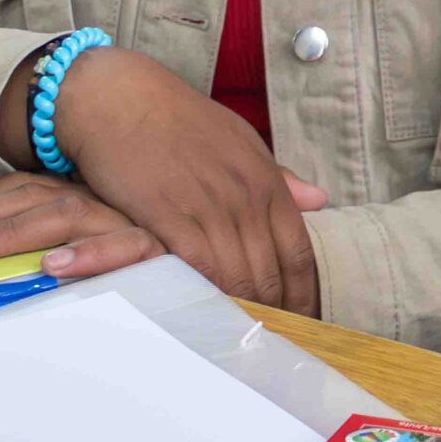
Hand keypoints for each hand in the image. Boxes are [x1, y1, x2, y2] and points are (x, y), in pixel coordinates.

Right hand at [0, 47, 330, 314]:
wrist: (120, 99)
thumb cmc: (179, 121)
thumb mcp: (240, 142)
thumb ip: (279, 178)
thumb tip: (320, 201)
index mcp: (266, 180)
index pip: (298, 251)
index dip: (303, 293)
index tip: (302, 321)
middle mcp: (244, 195)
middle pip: (271, 272)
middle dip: (275, 312)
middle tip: (271, 342)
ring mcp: (208, 206)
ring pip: (237, 276)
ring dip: (241, 311)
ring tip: (240, 339)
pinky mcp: (167, 216)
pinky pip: (196, 269)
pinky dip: (204, 296)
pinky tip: (205, 316)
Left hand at [0, 172, 163, 279]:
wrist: (226, 261)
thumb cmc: (144, 267)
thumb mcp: (88, 249)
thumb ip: (45, 249)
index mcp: (82, 196)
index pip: (19, 189)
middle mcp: (102, 201)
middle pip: (31, 196)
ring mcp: (130, 220)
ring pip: (66, 214)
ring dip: (14, 232)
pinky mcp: (161, 249)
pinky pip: (125, 247)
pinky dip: (90, 254)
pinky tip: (54, 267)